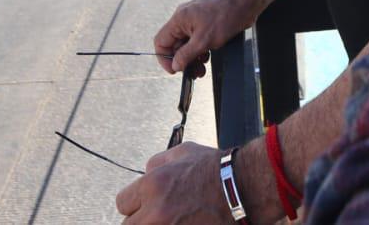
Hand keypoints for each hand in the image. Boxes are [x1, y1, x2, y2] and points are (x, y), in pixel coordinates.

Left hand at [115, 142, 231, 223]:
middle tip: (160, 215)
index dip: (135, 204)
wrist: (246, 188)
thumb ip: (157, 162)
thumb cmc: (219, 170)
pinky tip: (185, 222)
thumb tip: (145, 172)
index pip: (122, 204)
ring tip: (172, 219)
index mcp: (153, 185)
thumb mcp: (184, 152)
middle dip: (143, 220)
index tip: (143, 206)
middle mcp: (157, 212)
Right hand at [153, 0, 249, 75]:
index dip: (165, 58)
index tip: (174, 70)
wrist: (244, 5)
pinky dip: (199, 51)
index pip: (161, 41)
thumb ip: (186, 54)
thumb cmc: (225, 17)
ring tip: (201, 69)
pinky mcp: (204, 24)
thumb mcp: (204, 41)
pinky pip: (195, 40)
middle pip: (174, 45)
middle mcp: (183, 19)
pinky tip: (207, 57)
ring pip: (186, 44)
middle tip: (193, 73)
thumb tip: (175, 65)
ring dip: (192, 58)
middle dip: (183, 60)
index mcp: (179, 19)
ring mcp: (194, 21)